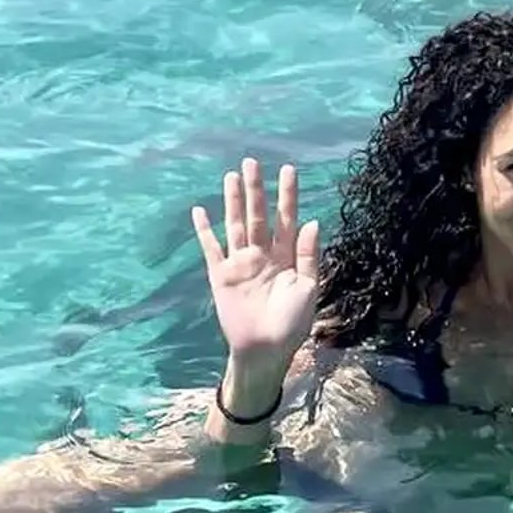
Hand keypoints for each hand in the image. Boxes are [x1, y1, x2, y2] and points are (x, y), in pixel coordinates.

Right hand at [191, 159, 319, 374]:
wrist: (265, 350)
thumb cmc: (292, 324)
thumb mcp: (308, 288)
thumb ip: (308, 255)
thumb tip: (312, 221)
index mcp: (286, 257)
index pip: (287, 219)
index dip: (287, 195)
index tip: (288, 170)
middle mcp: (263, 255)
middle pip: (258, 215)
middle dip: (256, 190)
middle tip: (253, 162)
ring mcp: (241, 263)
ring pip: (236, 224)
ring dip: (233, 201)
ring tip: (232, 176)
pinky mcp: (221, 275)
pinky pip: (211, 248)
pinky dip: (204, 230)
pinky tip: (200, 210)